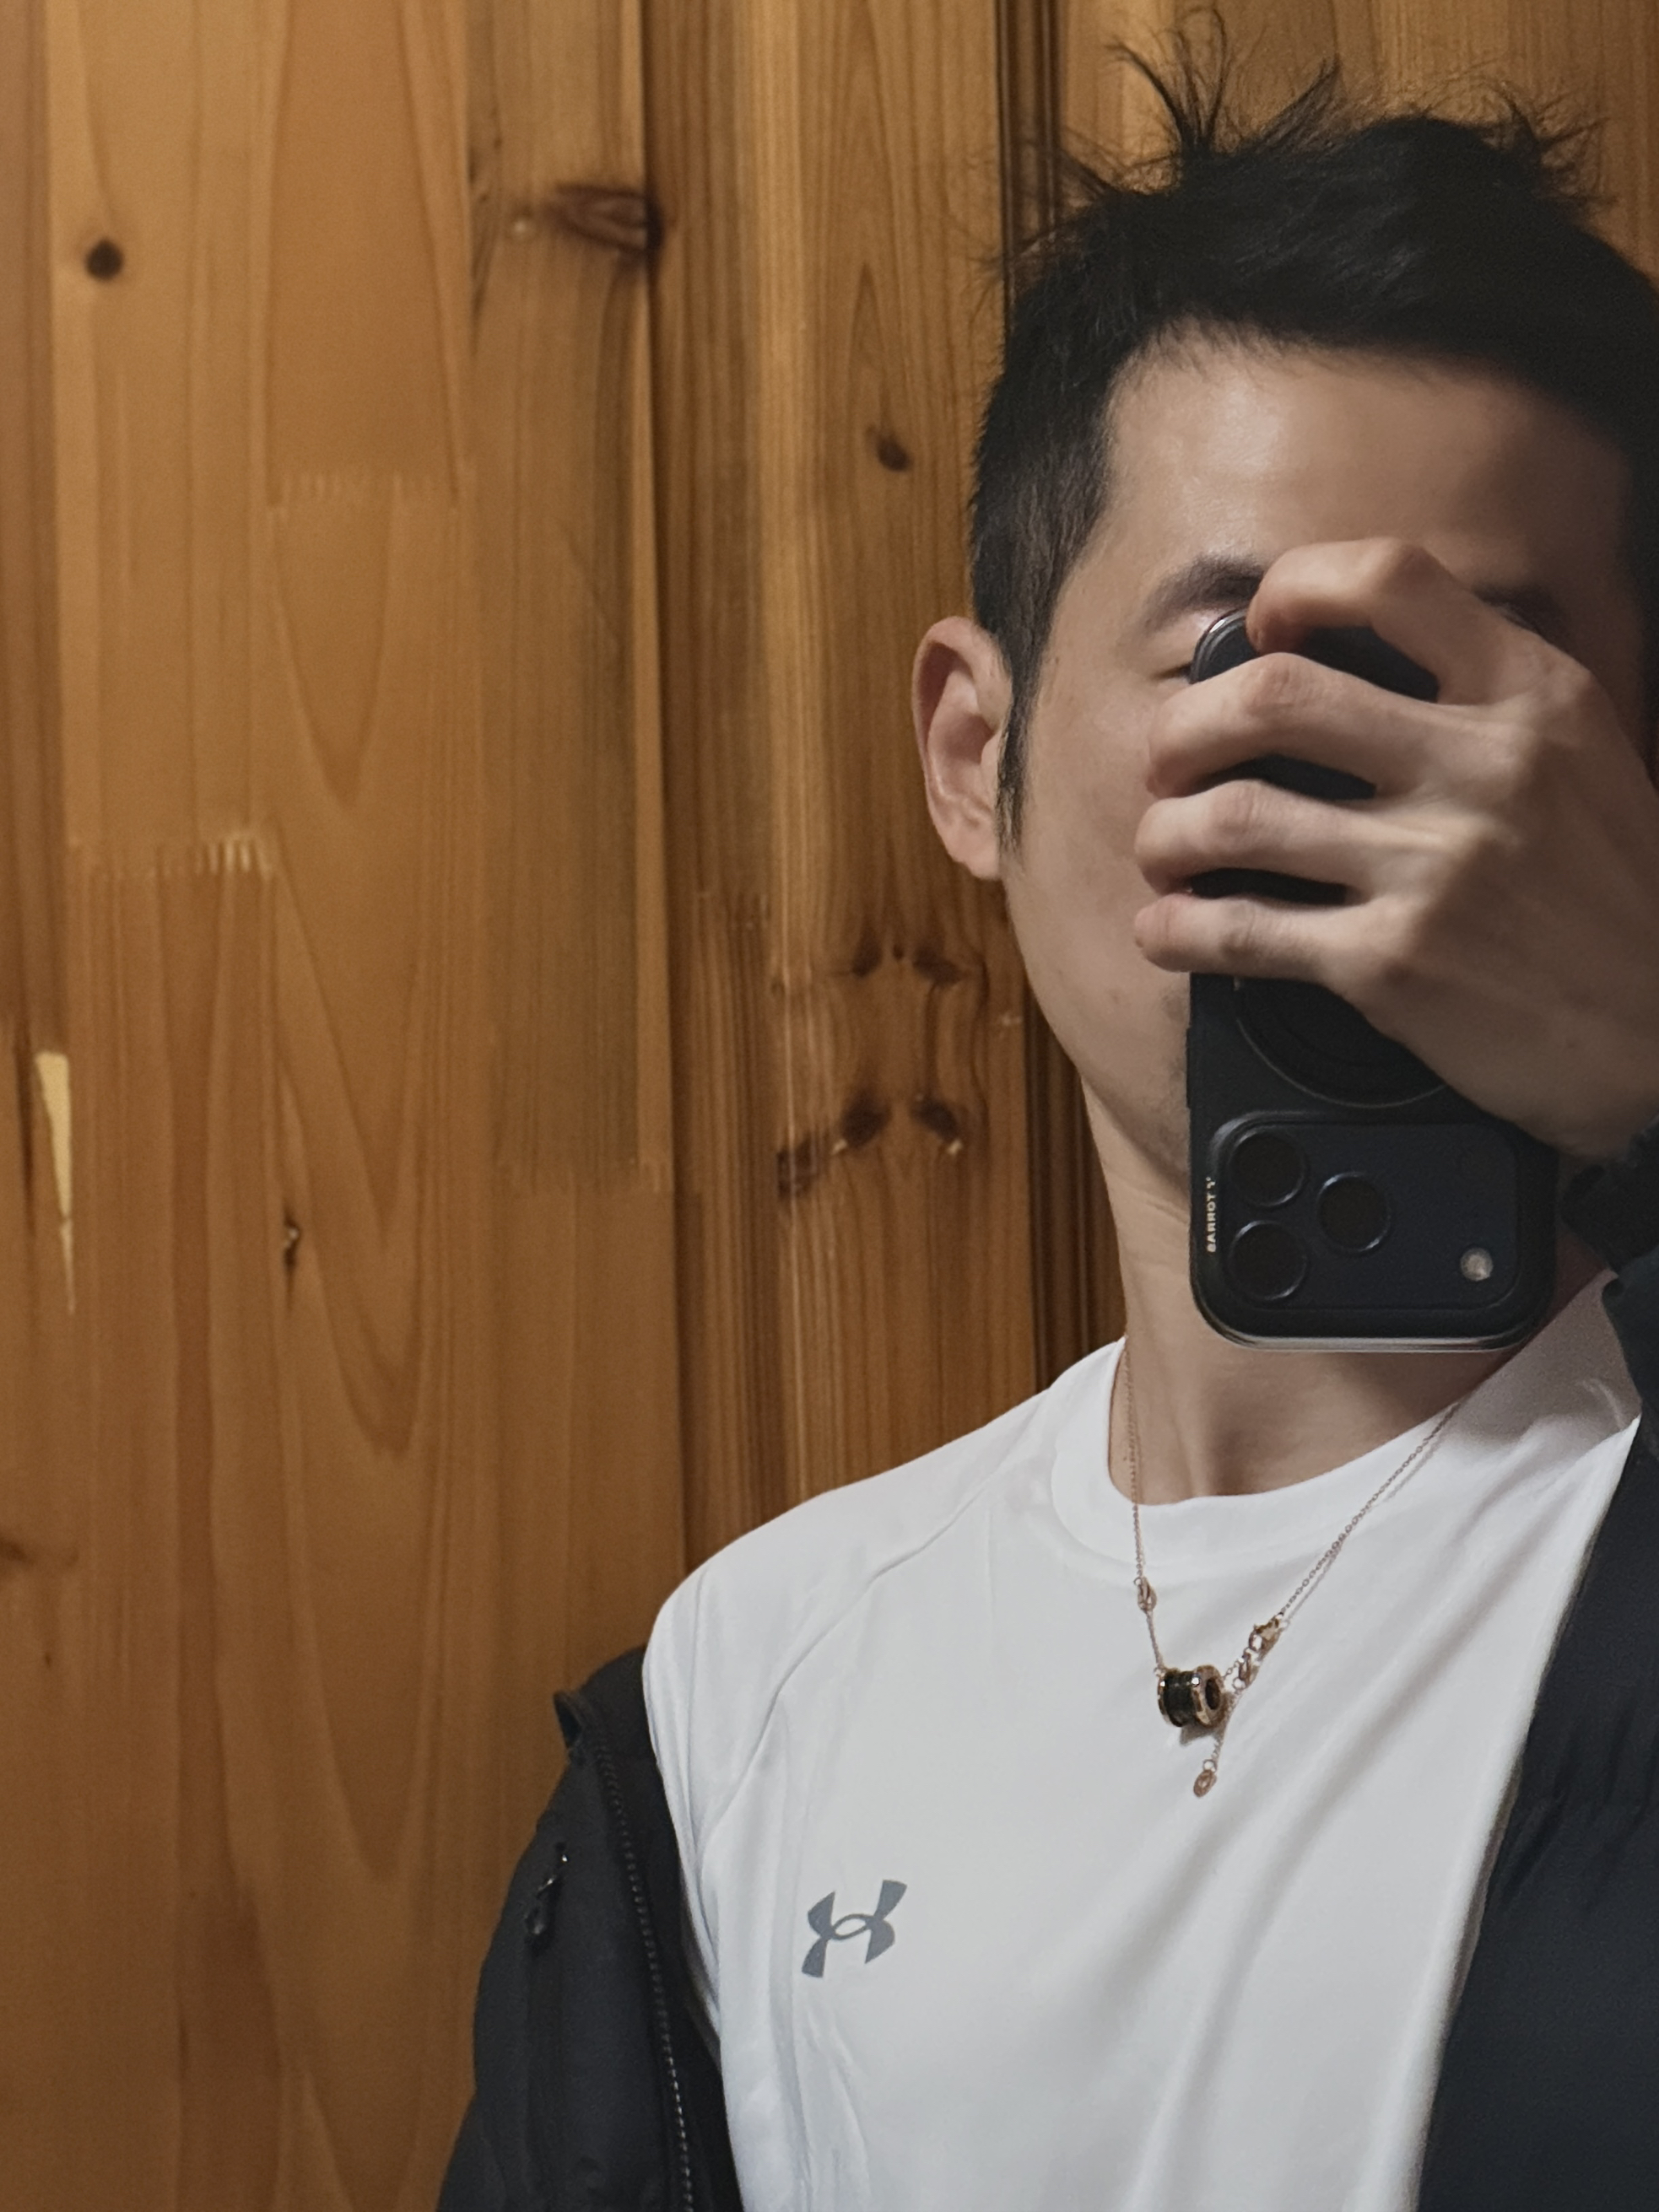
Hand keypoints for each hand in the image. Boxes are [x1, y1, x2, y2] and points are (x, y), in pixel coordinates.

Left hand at [1133, 539, 1658, 1161]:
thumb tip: (1325, 666)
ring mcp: (1434, 866)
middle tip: (1168, 761)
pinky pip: (1239, 931)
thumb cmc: (1605, 894)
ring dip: (1165, 835)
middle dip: (1185, 728)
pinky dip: (1178, 931)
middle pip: (1273, 697)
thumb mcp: (1577, 756)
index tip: (1254, 634)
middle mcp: (1481, 767)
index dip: (1294, 589)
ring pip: (1235, 816)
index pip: (1390, 579)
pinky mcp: (1393, 963)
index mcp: (1531, 695)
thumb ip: (1476, 703)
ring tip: (1163, 852)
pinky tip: (1168, 932)